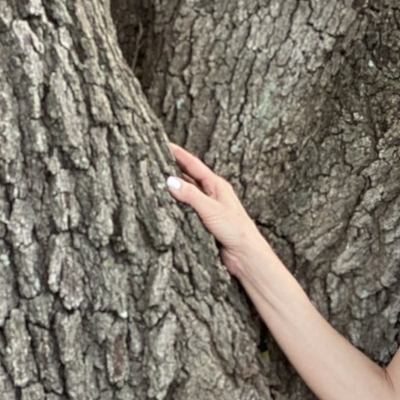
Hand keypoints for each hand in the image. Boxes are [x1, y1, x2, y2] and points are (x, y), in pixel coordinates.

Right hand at [164, 141, 262, 275]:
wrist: (246, 256)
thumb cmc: (236, 230)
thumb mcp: (211, 209)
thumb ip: (190, 195)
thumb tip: (169, 181)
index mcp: (216, 185)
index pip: (193, 164)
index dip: (177, 153)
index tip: (162, 142)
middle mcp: (212, 195)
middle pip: (188, 177)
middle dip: (171, 168)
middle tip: (153, 159)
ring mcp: (208, 209)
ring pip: (186, 194)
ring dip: (173, 188)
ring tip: (153, 179)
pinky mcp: (204, 224)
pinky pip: (186, 211)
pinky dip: (176, 206)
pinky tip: (165, 205)